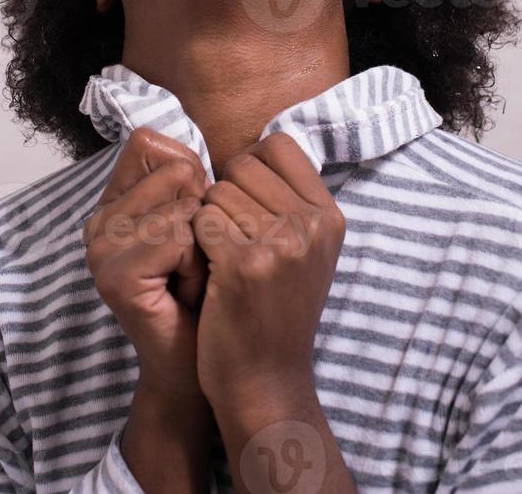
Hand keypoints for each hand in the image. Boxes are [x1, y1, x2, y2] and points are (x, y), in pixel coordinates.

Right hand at [82, 126, 210, 398]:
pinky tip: (186, 292)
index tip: (187, 219)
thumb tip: (187, 160)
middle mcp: (98, 220)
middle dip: (201, 213)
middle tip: (190, 257)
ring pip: (183, 208)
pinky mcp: (115, 277)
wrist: (198, 359)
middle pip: (175, 171)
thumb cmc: (203, 285)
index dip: (186, 173)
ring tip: (189, 277)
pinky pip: (179, 239)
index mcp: (112, 201)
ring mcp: (100, 249)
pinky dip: (197, 266)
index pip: (148, 142)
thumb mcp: (194, 218)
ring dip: (203, 245)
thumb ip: (184, 178)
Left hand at [192, 132, 345, 408]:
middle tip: (232, 239)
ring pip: (217, 191)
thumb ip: (290, 199)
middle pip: (242, 165)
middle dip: (225, 195)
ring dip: (208, 220)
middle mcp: (313, 225)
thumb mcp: (305, 250)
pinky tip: (208, 273)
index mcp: (330, 216)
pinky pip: (201, 220)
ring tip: (223, 259)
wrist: (266, 381)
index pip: (278, 145)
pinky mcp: (245, 265)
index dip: (250, 167)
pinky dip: (195, 242)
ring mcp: (282, 244)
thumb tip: (258, 146)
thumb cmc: (274, 309)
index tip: (246, 203)